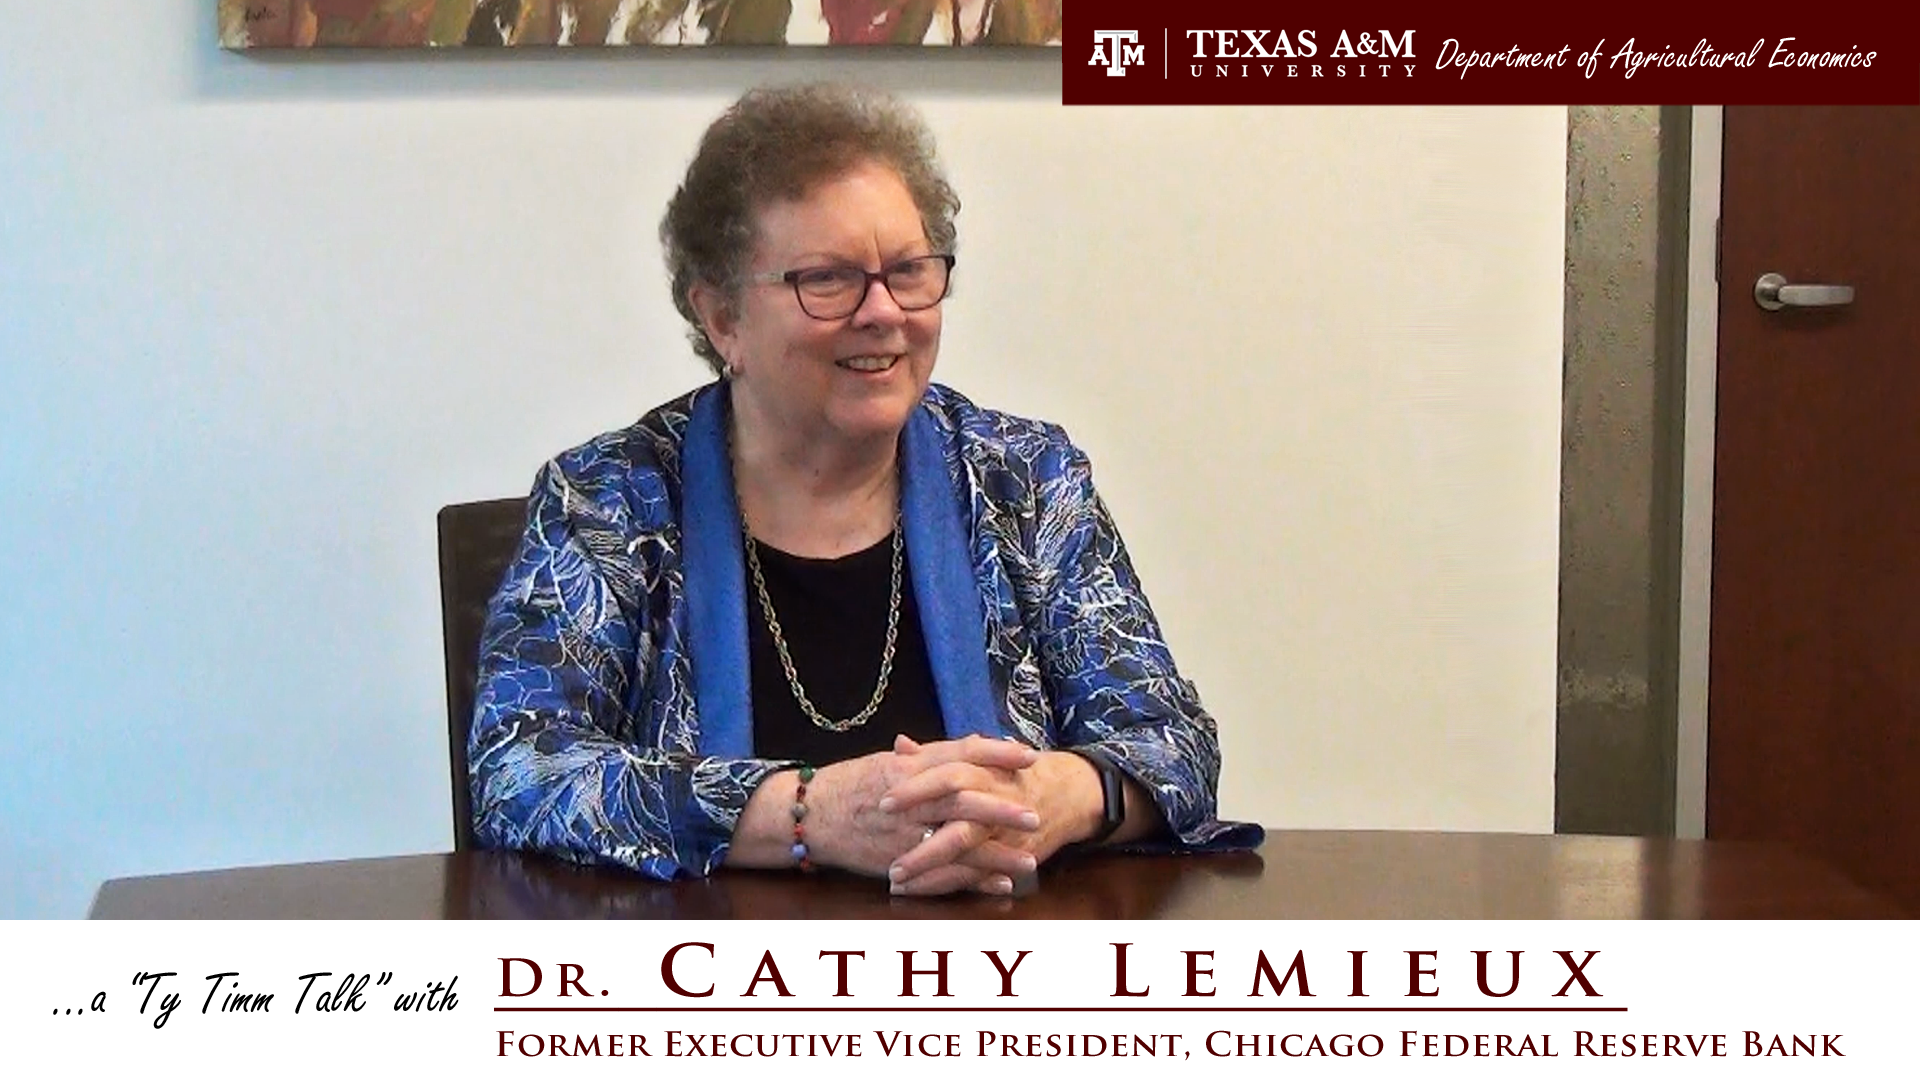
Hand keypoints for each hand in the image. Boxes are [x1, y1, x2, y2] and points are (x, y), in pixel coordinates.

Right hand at [802, 735, 1040, 886]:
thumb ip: (931, 756)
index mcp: (910, 765)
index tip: (1030, 756)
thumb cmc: (851, 784)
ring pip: (957, 838)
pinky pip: (940, 871)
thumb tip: (971, 744)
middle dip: (1002, 807)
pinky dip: (972, 879)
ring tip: (1030, 860)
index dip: (996, 753)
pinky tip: (1000, 884)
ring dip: (996, 852)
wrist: (809, 815)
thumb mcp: (890, 762)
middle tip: (1037, 815)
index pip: (960, 753)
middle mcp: (911, 795)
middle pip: (963, 797)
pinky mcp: (899, 859)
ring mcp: (904, 829)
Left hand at [880, 739, 1105, 895]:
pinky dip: (952, 883)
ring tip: (896, 882)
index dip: (915, 788)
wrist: (1067, 791)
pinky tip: (922, 891)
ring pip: (967, 851)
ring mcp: (1006, 830)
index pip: (946, 775)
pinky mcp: (1015, 853)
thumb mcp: (976, 756)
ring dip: (932, 869)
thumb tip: (899, 745)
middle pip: (957, 820)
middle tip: (890, 861)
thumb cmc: (1009, 771)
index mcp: (983, 769)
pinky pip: (981, 873)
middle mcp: (995, 799)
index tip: (882, 802)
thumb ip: (935, 753)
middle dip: (924, 844)